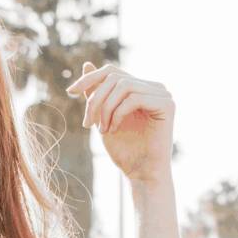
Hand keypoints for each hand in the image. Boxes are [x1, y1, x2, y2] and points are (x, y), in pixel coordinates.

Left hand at [67, 63, 174, 189]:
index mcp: (140, 87)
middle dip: (95, 98)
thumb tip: (87, 64)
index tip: (70, 91)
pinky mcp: (167, 104)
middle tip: (87, 122)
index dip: (90, 78)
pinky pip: (135, 98)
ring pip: (123, 86)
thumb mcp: (103, 117)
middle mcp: (154, 87)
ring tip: (102, 130)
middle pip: (115, 77)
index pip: (112, 72)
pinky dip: (118, 114)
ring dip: (106, 109)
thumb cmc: (124, 149)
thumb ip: (97, 92)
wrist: (141, 173)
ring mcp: (163, 94)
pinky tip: (113, 130)